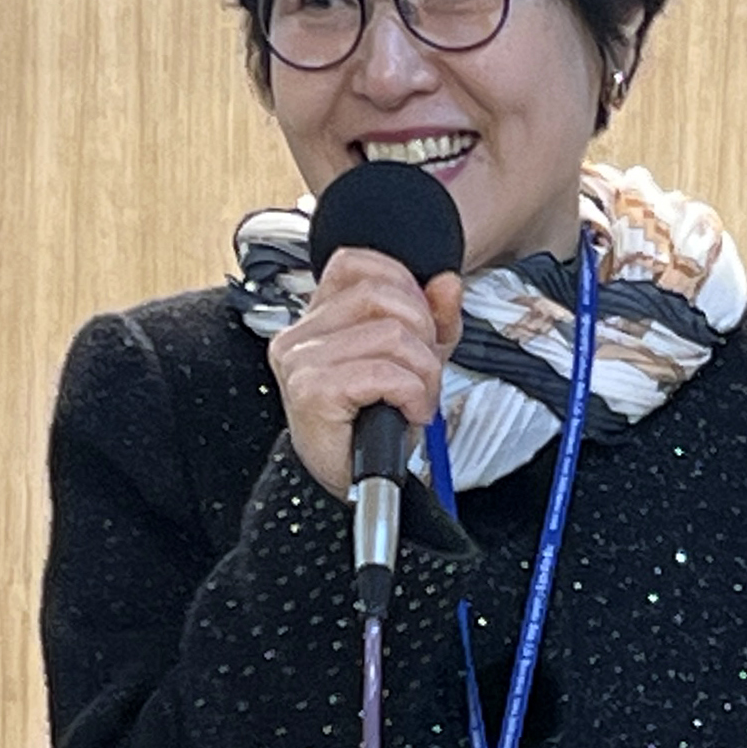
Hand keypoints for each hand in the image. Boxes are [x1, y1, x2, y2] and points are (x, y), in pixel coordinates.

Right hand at [268, 254, 465, 499]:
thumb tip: (446, 282)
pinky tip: (409, 412)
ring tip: (416, 398)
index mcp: (317, 318)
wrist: (354, 484)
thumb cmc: (372, 426)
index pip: (357, 263)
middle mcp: (300, 335)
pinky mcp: (312, 390)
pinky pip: (385, 372)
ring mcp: (301, 361)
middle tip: (423, 373)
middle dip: (422, 332)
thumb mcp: (414, 361)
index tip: (418, 327)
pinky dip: (412, 393)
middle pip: (381, 294)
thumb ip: (434, 319)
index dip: (402, 285)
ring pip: (390, 333)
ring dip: (423, 371)